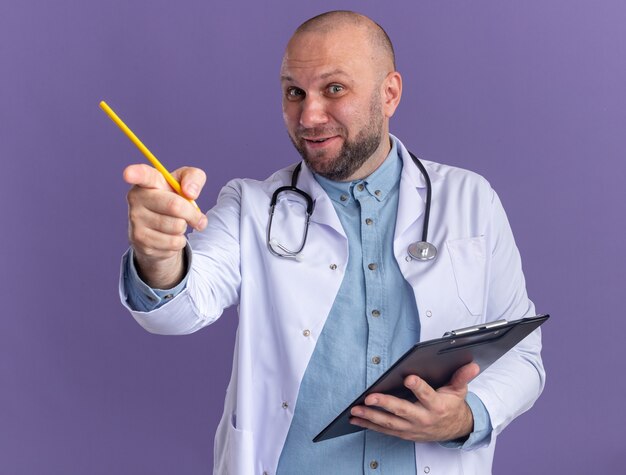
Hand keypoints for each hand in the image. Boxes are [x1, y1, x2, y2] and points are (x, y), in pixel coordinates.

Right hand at [124, 164, 206, 287]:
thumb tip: (190, 193)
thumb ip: (194, 178)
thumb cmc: (174, 199)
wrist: (161, 230)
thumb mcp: (186, 184)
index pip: (141, 175)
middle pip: (174, 206)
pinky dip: (180, 241)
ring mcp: (135, 220)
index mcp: (147, 181)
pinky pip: (173, 242)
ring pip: (177, 226)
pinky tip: (170, 236)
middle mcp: (136, 198)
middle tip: (196, 216)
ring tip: (177, 224)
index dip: (134, 173)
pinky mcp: (140, 240)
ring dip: (185, 227)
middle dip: (192, 213)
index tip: (128, 174)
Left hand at [349, 362, 479, 442]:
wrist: (455, 430)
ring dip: (371, 416)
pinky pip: (385, 430)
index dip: (418, 387)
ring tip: (355, 409)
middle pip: (402, 411)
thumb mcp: (459, 390)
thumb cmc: (452, 405)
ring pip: (389, 423)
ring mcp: (412, 428)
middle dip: (385, 405)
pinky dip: (370, 425)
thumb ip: (462, 377)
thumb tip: (472, 364)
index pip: (427, 395)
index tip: (408, 378)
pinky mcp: (404, 433)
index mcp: (437, 406)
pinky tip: (356, 418)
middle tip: (369, 397)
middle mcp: (424, 419)